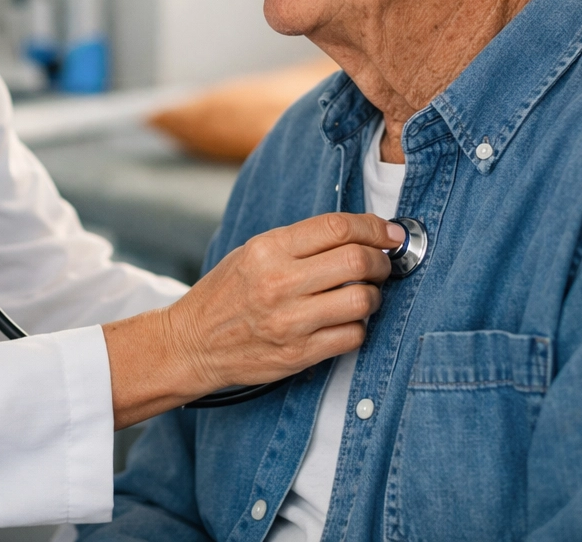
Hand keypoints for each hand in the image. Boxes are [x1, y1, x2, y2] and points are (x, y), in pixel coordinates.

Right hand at [104, 213, 401, 427]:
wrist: (192, 344)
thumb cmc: (225, 294)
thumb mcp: (251, 253)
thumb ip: (299, 242)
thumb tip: (357, 233)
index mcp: (267, 249)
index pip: (336, 227)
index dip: (373, 227)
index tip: (389, 232)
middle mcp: (278, 283)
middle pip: (356, 260)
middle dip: (381, 260)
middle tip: (382, 263)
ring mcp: (289, 321)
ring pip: (362, 300)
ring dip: (374, 296)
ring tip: (364, 294)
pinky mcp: (298, 354)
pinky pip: (353, 336)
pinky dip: (359, 327)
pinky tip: (347, 321)